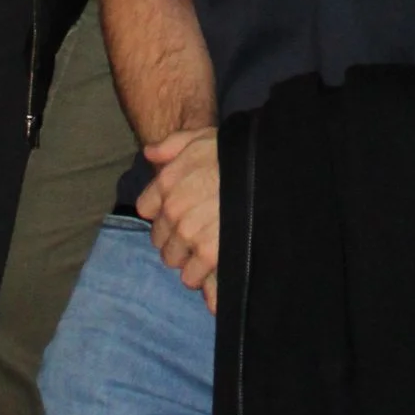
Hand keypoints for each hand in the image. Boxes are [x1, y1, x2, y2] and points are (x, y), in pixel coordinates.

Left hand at [137, 127, 221, 307]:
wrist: (267, 172)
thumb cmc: (237, 153)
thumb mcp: (203, 137)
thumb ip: (172, 145)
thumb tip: (149, 153)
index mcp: (167, 183)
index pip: (147, 209)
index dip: (164, 211)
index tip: (180, 212)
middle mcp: (173, 211)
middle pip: (160, 238)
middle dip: (177, 237)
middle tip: (200, 231)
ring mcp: (189, 235)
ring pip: (175, 260)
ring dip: (189, 258)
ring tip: (211, 248)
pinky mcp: (209, 256)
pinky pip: (193, 277)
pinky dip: (204, 276)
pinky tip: (217, 265)